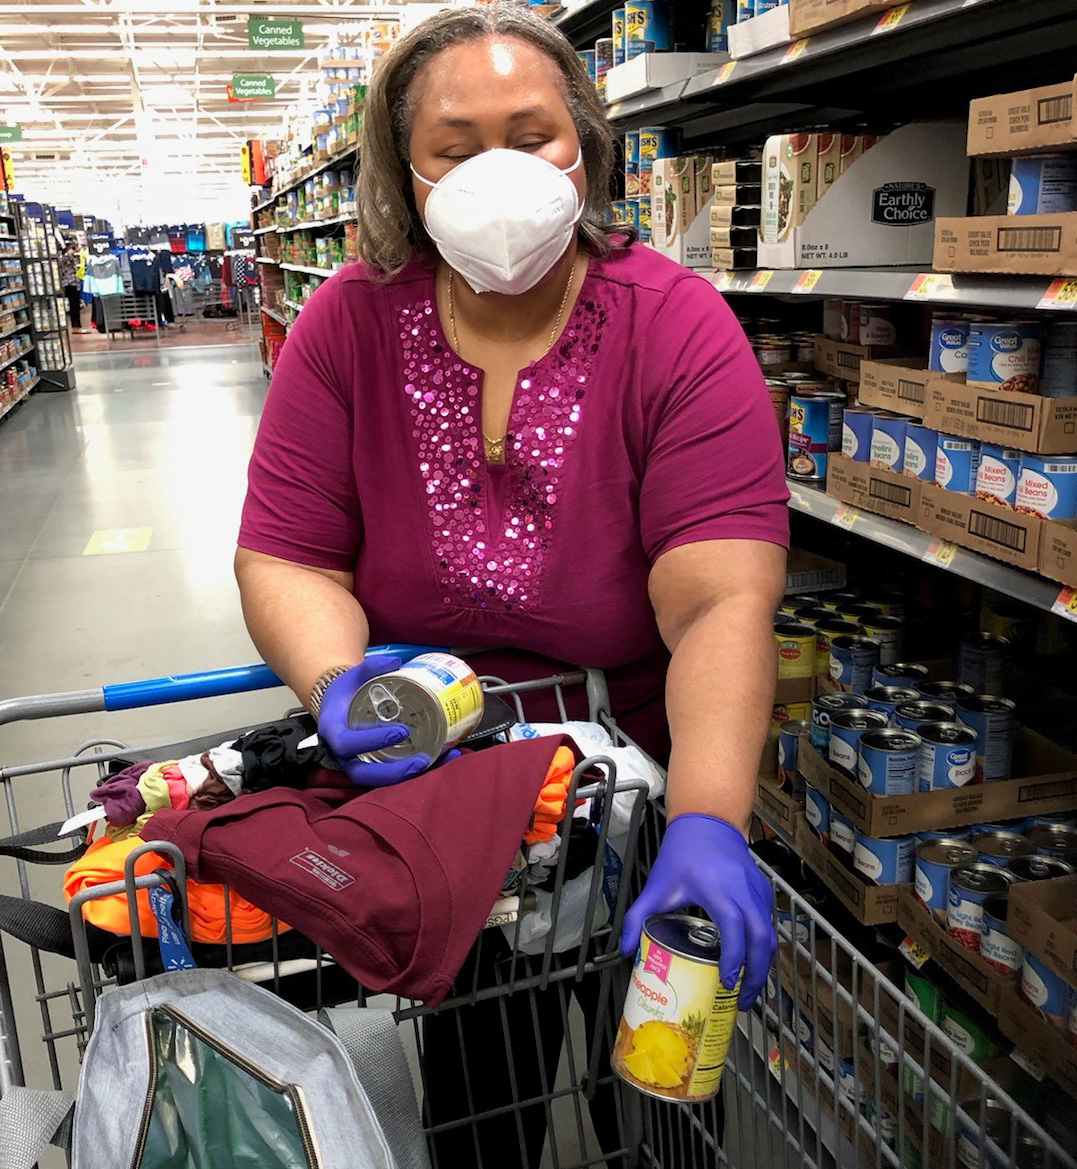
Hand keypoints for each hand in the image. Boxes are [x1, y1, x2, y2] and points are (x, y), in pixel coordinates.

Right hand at [319, 655, 432, 786]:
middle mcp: (345, 755)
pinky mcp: (377, 766)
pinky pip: (396, 773)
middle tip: (422, 761)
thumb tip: (395, 662)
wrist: (340, 706)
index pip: (347, 744)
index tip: (399, 732)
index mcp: (334, 732)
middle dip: (394, 773)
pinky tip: (446, 758)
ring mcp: (360, 763)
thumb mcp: (352, 676)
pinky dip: (421, 771)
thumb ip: (371, 667)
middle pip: (364, 775)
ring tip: (441, 760)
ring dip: (413, 776)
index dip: (372, 742)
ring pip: (382, 780)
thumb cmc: (346, 692)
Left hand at [620, 814, 775, 1010]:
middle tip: (742, 1000)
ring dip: (763, 964)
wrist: (708, 822)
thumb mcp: (657, 886)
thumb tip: (626, 951)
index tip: (727, 982)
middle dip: (756, 973)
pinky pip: (769, 924)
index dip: (734, 956)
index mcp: (716, 888)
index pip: (734, 926)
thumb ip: (637, 917)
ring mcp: (757, 890)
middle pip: (761, 936)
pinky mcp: (764, 891)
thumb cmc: (682, 853)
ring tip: (747, 990)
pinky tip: (750, 964)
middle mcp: (742, 889)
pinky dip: (764, 948)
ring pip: (769, 933)